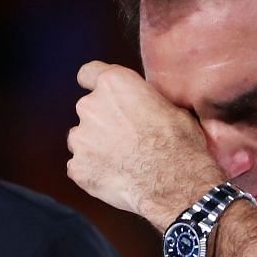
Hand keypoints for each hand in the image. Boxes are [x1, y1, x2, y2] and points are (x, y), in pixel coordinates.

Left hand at [68, 61, 223, 228]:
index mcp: (114, 83)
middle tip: (125, 138)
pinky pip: (80, 167)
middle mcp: (90, 106)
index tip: (99, 93)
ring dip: (95, 147)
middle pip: (87, 109)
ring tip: (121, 161)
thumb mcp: (173, 109)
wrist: (173, 184)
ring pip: (81, 139)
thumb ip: (147, 101)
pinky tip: (116, 178)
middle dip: (102, 121)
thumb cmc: (179, 145)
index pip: (89, 73)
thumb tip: (151, 106)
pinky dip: (93, 172)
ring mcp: (81, 138)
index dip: (93, 83)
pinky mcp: (77, 167)